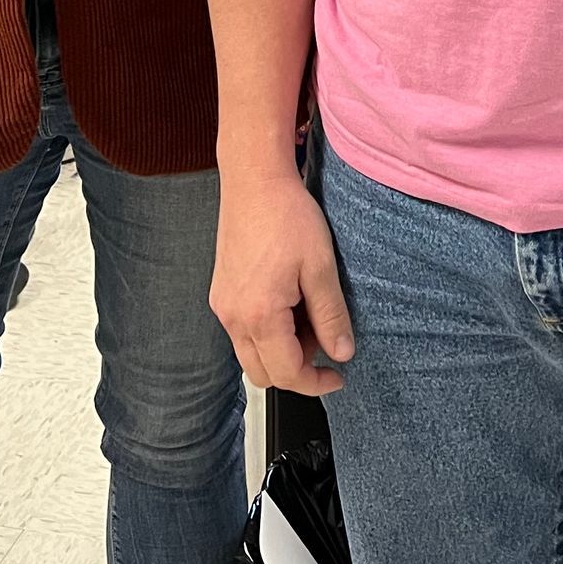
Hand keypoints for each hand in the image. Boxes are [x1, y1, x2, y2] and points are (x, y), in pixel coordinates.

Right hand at [210, 164, 352, 395]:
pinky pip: (243, 331)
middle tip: (325, 340)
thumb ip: (331, 315)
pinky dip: (267, 331)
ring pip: (251, 354)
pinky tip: (289, 300)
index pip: (287, 373)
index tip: (339, 374)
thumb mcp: (320, 267)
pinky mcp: (221, 293)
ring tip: (308, 312)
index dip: (317, 382)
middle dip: (298, 368)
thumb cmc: (286, 215)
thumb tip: (342, 353)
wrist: (254, 181)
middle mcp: (233, 317)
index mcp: (259, 315)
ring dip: (282, 349)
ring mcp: (223, 305)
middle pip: (263, 373)